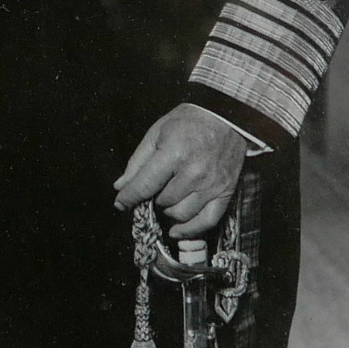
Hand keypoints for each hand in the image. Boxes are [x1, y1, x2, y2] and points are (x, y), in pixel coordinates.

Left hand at [112, 104, 249, 239]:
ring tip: (167, 200)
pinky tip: (177, 230)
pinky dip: (190, 230)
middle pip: (163, 201)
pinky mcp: (225, 192)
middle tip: (154, 189)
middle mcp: (194, 173)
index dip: (129, 198)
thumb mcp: (158, 131)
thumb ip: (138, 161)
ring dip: (169, 211)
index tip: (121, 203)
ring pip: (181, 214)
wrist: (227, 117)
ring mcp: (211, 185)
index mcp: (174, 153)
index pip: (145, 185)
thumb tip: (121, 186)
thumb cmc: (190, 121)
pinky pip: (207, 221)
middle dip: (153, 198)